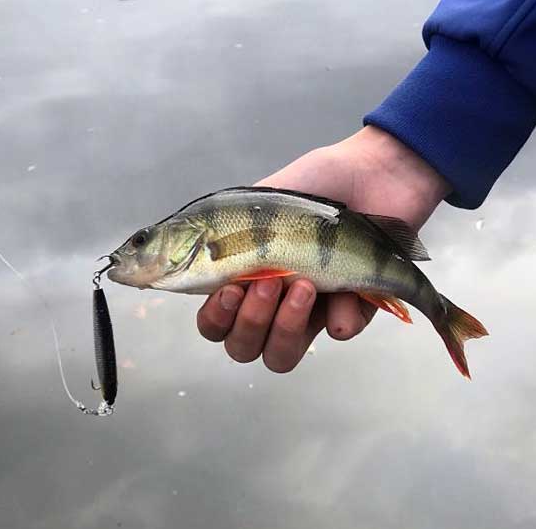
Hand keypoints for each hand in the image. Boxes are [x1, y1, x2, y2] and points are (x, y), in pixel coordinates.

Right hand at [196, 125, 451, 372]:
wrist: (373, 177)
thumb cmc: (312, 187)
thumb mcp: (256, 202)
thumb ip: (216, 231)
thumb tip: (161, 246)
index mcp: (244, 280)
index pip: (215, 322)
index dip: (216, 318)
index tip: (231, 289)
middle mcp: (272, 305)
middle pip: (243, 348)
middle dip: (251, 322)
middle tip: (270, 282)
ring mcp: (310, 313)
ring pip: (281, 357)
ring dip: (287, 327)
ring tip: (305, 286)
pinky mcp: (350, 311)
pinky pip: (339, 332)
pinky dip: (342, 312)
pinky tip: (350, 288)